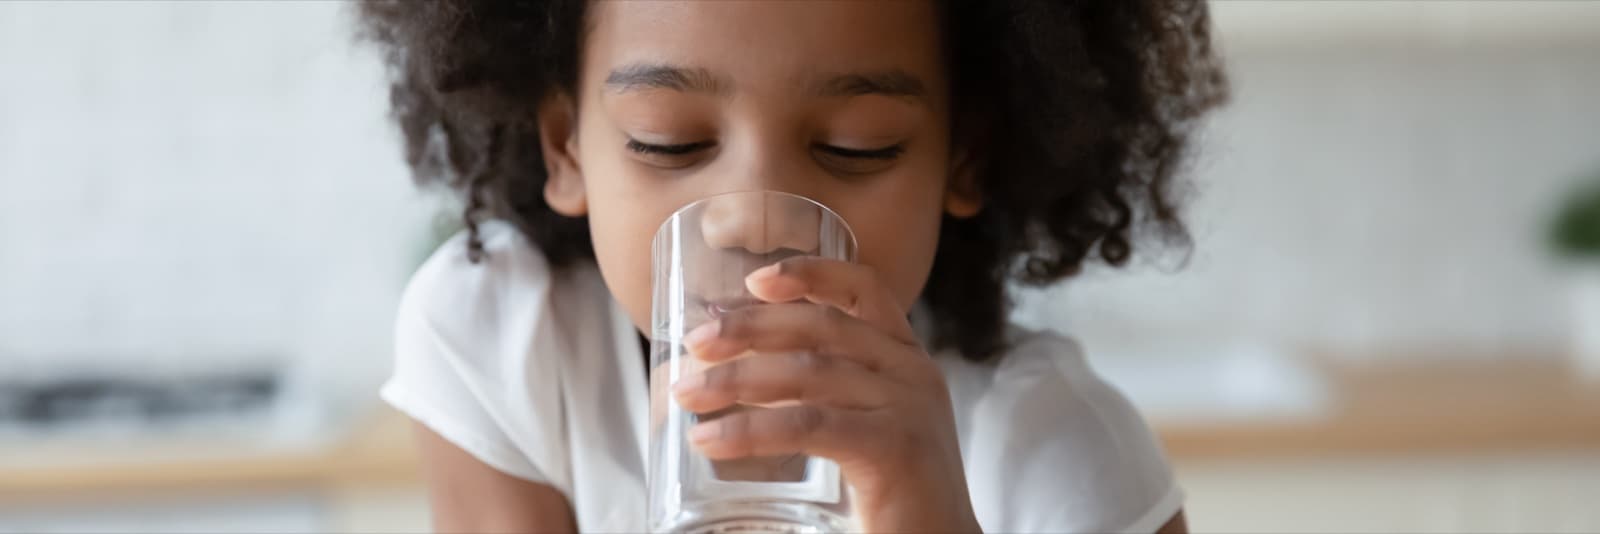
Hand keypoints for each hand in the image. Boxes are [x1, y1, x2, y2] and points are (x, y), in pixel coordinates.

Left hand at [672, 257, 981, 532]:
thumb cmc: (893, 500)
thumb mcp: (863, 430)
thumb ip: (818, 400)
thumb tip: (723, 381)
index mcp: (907, 360)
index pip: (865, 290)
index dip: (811, 273)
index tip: (754, 280)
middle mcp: (913, 373)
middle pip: (821, 326)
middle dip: (750, 327)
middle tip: (694, 343)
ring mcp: (908, 407)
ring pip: (806, 372)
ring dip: (735, 379)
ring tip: (685, 394)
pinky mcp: (894, 448)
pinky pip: (808, 423)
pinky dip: (750, 428)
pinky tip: (709, 439)